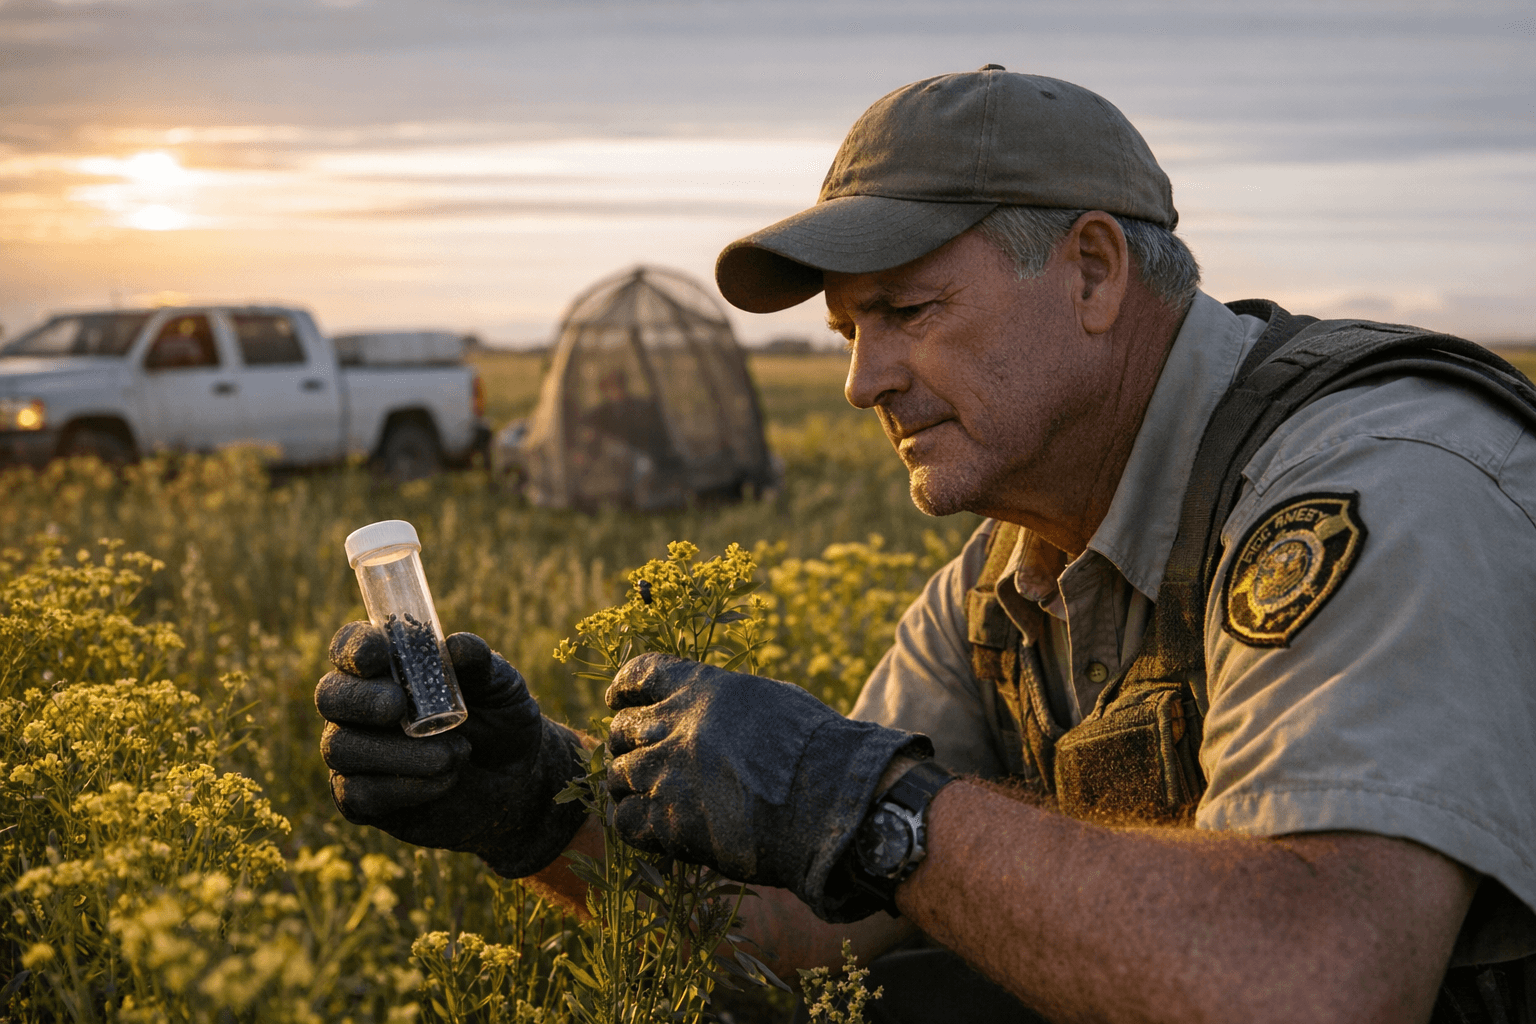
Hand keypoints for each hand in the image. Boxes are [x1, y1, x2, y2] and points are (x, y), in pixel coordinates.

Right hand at [316, 622, 587, 877]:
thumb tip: (455, 646)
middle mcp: (361, 708)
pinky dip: (404, 786)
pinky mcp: (360, 800)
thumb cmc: (501, 722)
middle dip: (359, 699)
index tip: (379, 655)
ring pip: (341, 747)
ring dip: (397, 752)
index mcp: (389, 668)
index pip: (351, 647)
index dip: (355, 647)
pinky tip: (445, 781)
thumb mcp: (502, 687)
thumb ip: (481, 663)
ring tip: (457, 754)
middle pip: (329, 695)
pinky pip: (358, 794)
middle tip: (397, 707)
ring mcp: (357, 754)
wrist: (515, 783)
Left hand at [605, 653, 930, 921]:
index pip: (640, 673)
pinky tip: (649, 827)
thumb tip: (710, 712)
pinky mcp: (670, 823)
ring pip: (617, 775)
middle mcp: (677, 725)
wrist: (832, 804)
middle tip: (634, 755)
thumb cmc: (818, 750)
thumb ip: (728, 702)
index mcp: (703, 687)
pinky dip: (632, 823)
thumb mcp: (772, 700)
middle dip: (623, 742)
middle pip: (621, 728)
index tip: (618, 702)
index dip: (623, 689)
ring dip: (626, 784)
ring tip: (640, 794)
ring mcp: (668, 774)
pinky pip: (626, 821)